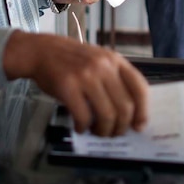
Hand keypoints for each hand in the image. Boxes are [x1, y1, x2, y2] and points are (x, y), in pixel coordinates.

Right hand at [3, 31, 148, 136]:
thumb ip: (113, 79)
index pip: (140, 88)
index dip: (143, 111)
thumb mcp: (98, 60)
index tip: (139, 126)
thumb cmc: (71, 59)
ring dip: (104, 130)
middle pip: (125, 107)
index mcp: (115, 60)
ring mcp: (86, 76)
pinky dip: (83, 127)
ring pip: (107, 115)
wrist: (40, 50)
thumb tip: (128, 113)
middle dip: (121, 127)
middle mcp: (103, 67)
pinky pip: (83, 116)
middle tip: (113, 133)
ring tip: (96, 131)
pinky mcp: (68, 86)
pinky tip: (80, 127)